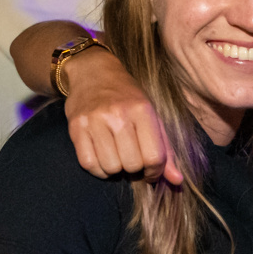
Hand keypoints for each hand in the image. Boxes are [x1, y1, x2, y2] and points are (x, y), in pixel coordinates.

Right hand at [64, 49, 182, 184]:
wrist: (93, 72)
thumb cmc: (127, 97)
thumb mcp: (152, 115)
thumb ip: (166, 149)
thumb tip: (177, 181)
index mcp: (142, 110)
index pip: (154, 157)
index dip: (155, 171)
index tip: (151, 170)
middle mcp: (118, 114)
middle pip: (132, 165)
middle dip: (135, 169)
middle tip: (131, 158)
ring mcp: (94, 121)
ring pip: (110, 168)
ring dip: (115, 169)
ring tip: (117, 155)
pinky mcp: (76, 128)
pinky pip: (89, 165)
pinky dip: (98, 169)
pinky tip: (103, 157)